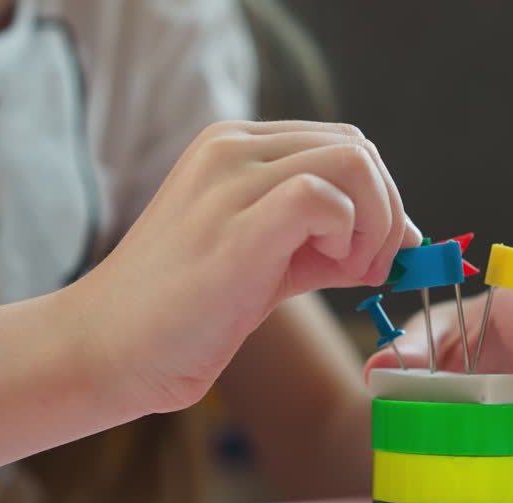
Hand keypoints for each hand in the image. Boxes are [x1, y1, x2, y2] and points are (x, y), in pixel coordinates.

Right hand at [69, 121, 421, 415]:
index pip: (342, 144)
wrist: (106, 349)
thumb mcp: (265, 259)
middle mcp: (231, 149)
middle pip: (358, 148)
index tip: (368, 257)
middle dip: (387, 212)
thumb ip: (327, 240)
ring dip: (376, 224)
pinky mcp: (233, 229)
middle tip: (366, 270)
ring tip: (350, 273)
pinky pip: (324, 198)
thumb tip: (407, 238)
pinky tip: (331, 273)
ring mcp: (228, 183)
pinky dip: (349, 236)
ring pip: (353, 162)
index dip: (377, 199)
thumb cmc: (182, 313)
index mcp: (234, 148)